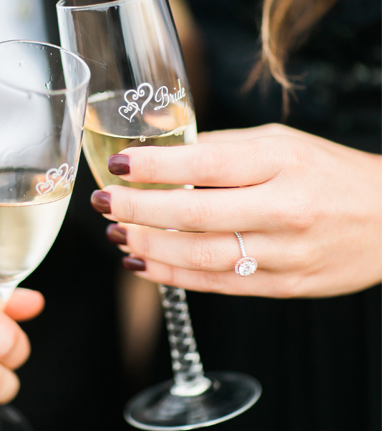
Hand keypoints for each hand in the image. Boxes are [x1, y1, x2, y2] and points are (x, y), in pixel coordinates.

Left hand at [95, 123, 381, 297]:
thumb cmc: (327, 172)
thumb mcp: (280, 143)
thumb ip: (221, 149)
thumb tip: (157, 150)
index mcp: (281, 163)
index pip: (205, 166)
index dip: (155, 167)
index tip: (119, 164)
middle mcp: (284, 210)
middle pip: (194, 216)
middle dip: (137, 211)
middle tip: (103, 202)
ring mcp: (285, 254)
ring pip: (201, 258)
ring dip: (148, 248)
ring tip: (116, 234)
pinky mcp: (284, 286)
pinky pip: (218, 285)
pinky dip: (172, 276)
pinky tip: (142, 264)